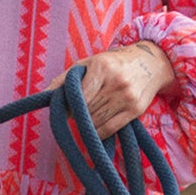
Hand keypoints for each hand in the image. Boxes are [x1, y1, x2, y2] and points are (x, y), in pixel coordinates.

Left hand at [48, 41, 178, 138]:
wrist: (151, 63)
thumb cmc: (113, 63)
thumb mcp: (89, 63)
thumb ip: (65, 78)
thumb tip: (44, 94)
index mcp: (102, 67)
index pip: (80, 96)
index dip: (70, 107)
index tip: (66, 109)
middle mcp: (116, 82)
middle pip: (87, 110)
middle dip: (78, 115)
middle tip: (77, 112)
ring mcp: (127, 97)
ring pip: (96, 122)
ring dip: (87, 123)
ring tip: (88, 115)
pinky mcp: (136, 110)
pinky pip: (110, 129)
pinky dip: (99, 132)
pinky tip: (96, 127)